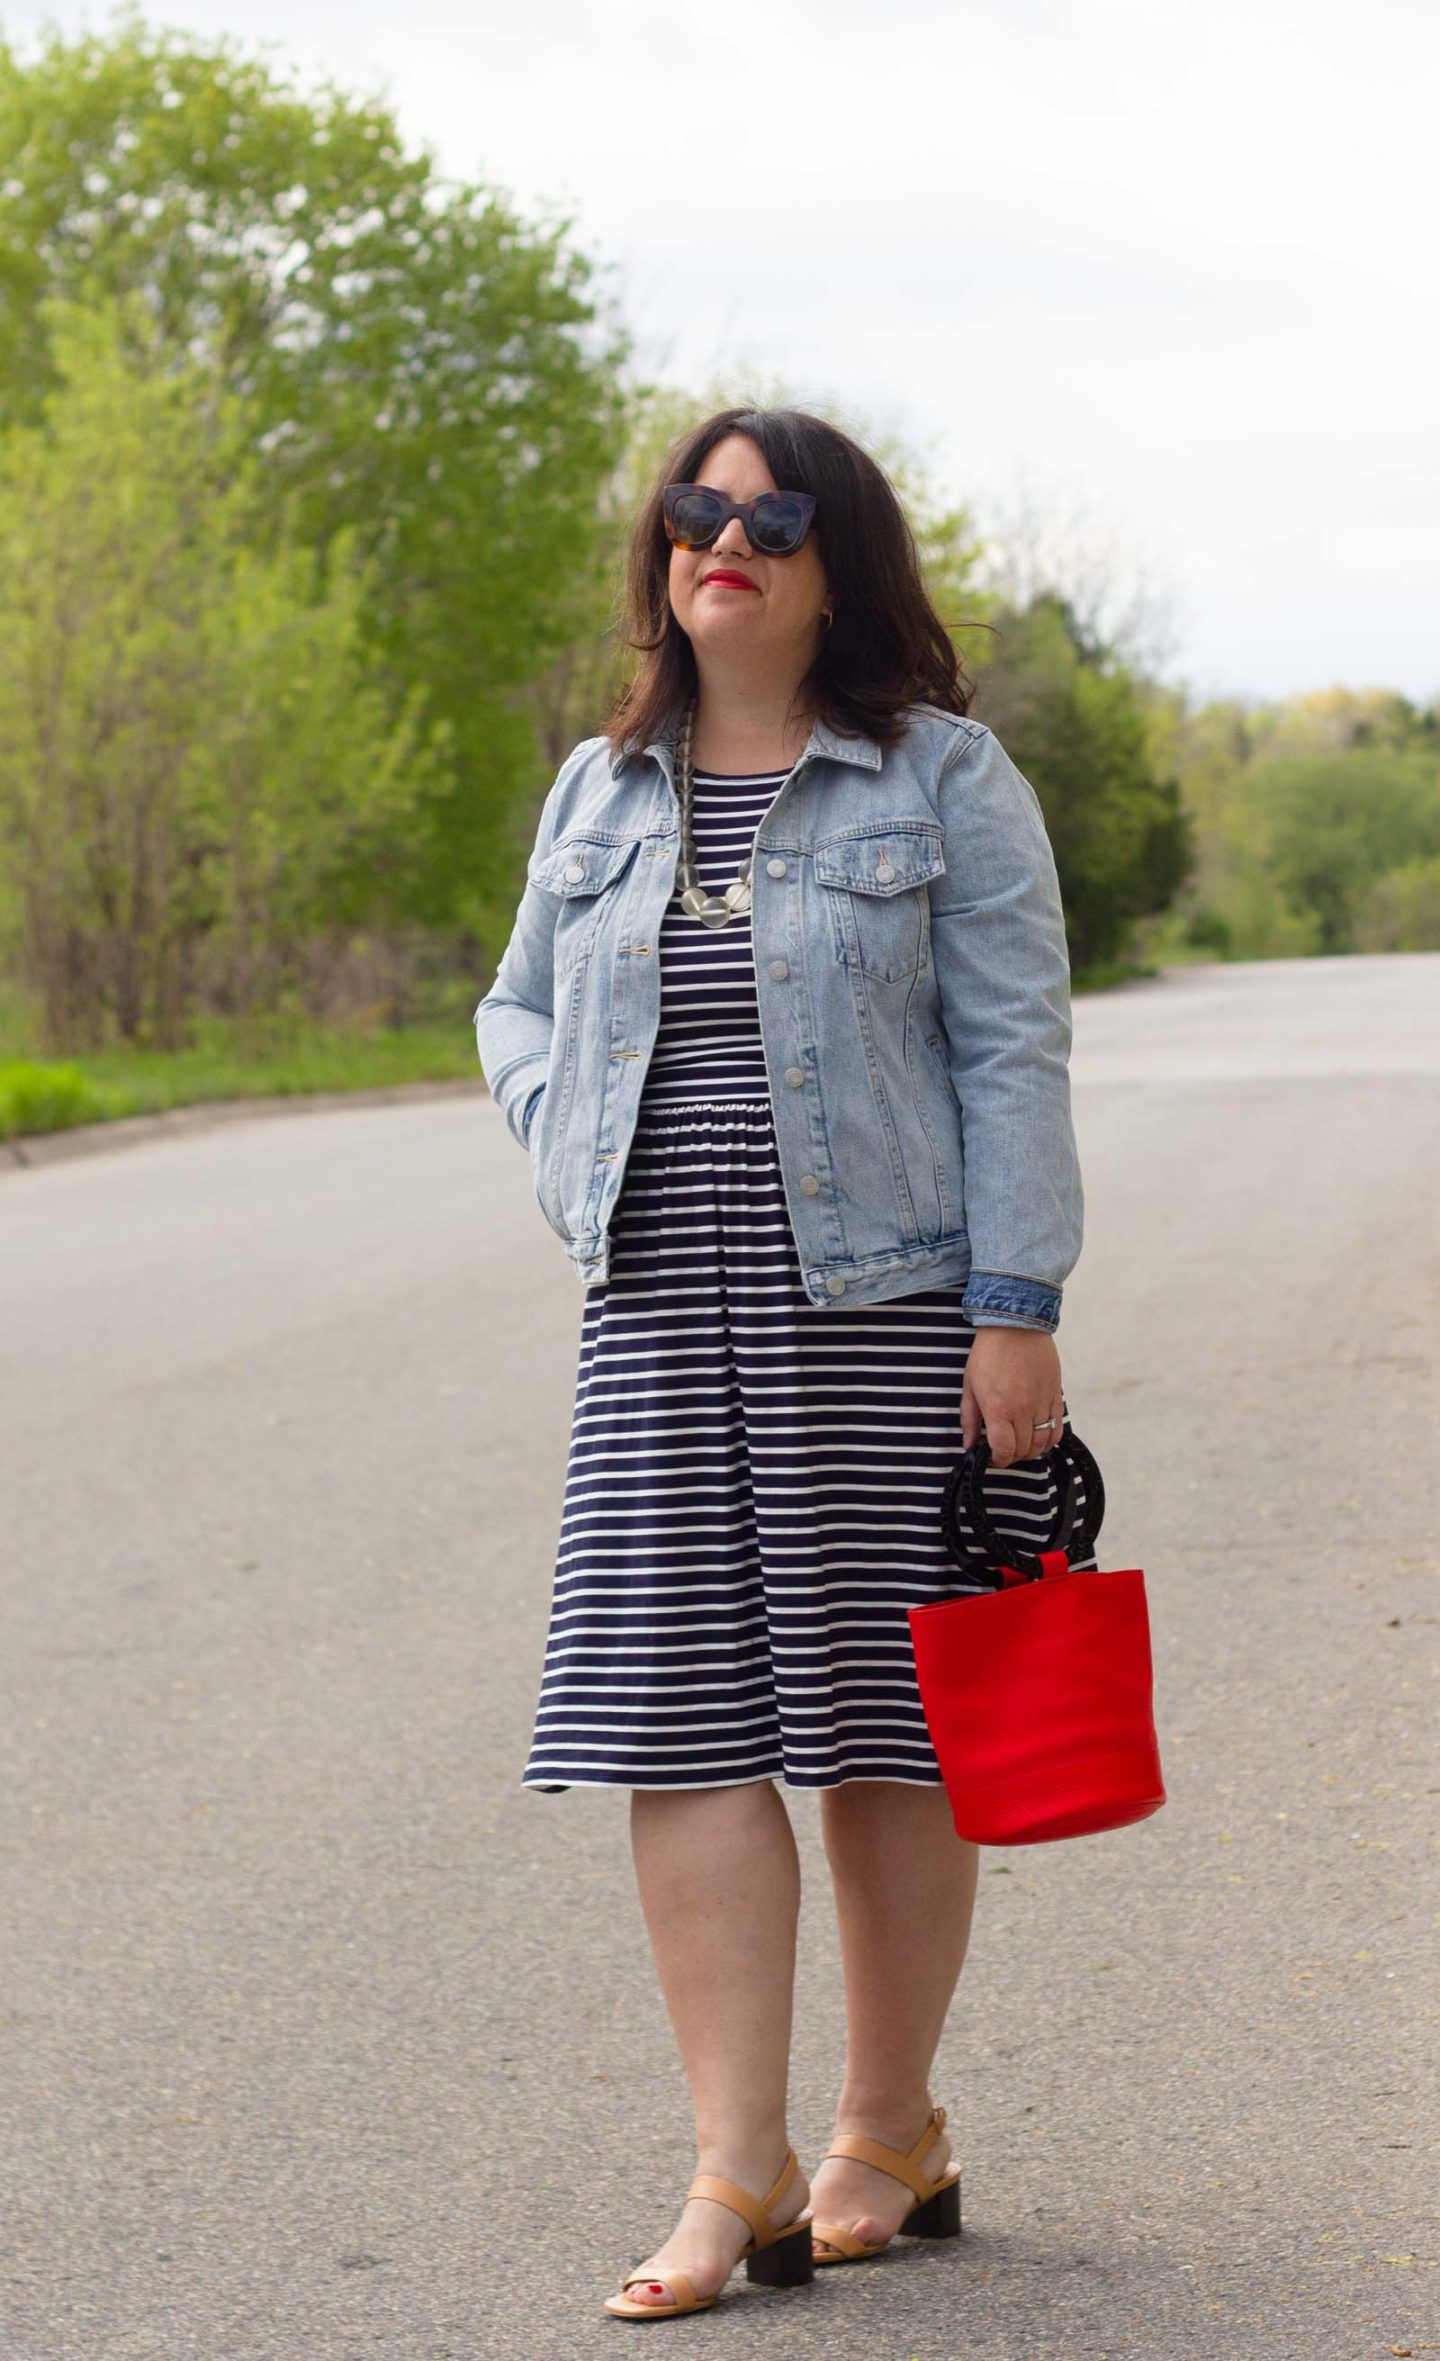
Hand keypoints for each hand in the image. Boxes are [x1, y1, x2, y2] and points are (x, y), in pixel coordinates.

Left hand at [960, 1327, 1063, 1467]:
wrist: (1016, 1326)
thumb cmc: (989, 1353)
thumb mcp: (969, 1385)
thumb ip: (969, 1419)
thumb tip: (969, 1444)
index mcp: (999, 1408)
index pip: (1004, 1450)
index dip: (998, 1460)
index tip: (992, 1457)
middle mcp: (1023, 1410)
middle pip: (1023, 1450)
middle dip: (1012, 1456)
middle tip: (1003, 1450)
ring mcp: (1042, 1403)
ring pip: (1042, 1443)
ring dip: (1031, 1451)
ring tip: (1020, 1445)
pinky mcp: (1056, 1396)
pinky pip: (1058, 1428)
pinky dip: (1049, 1439)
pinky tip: (1039, 1438)